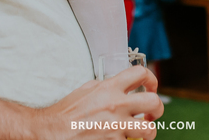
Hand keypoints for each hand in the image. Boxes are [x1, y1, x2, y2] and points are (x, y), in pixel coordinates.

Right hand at [35, 65, 162, 138]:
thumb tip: (121, 85)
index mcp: (109, 88)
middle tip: (151, 115)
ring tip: (142, 133)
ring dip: (148, 133)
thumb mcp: (86, 89)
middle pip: (154, 102)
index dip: (151, 79)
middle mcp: (116, 105)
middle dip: (157, 110)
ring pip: (149, 130)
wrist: (51, 132)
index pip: (140, 74)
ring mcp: (116, 127)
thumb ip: (106, 86)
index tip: (151, 87)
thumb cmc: (66, 113)